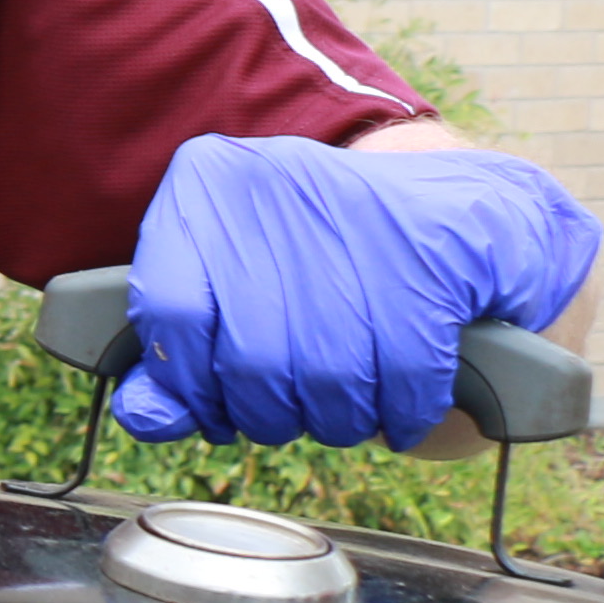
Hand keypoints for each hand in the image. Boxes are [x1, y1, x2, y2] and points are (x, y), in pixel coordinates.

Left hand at [114, 133, 602, 450]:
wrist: (456, 207)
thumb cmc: (320, 260)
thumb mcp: (229, 284)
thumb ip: (177, 353)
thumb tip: (148, 417)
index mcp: (210, 183)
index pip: (169, 310)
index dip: (187, 382)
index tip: (210, 405)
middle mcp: (278, 188)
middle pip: (252, 359)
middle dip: (268, 413)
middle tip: (283, 415)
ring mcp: (362, 216)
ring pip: (328, 374)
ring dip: (335, 419)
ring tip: (341, 409)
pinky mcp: (441, 254)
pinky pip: (405, 374)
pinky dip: (401, 413)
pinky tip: (399, 407)